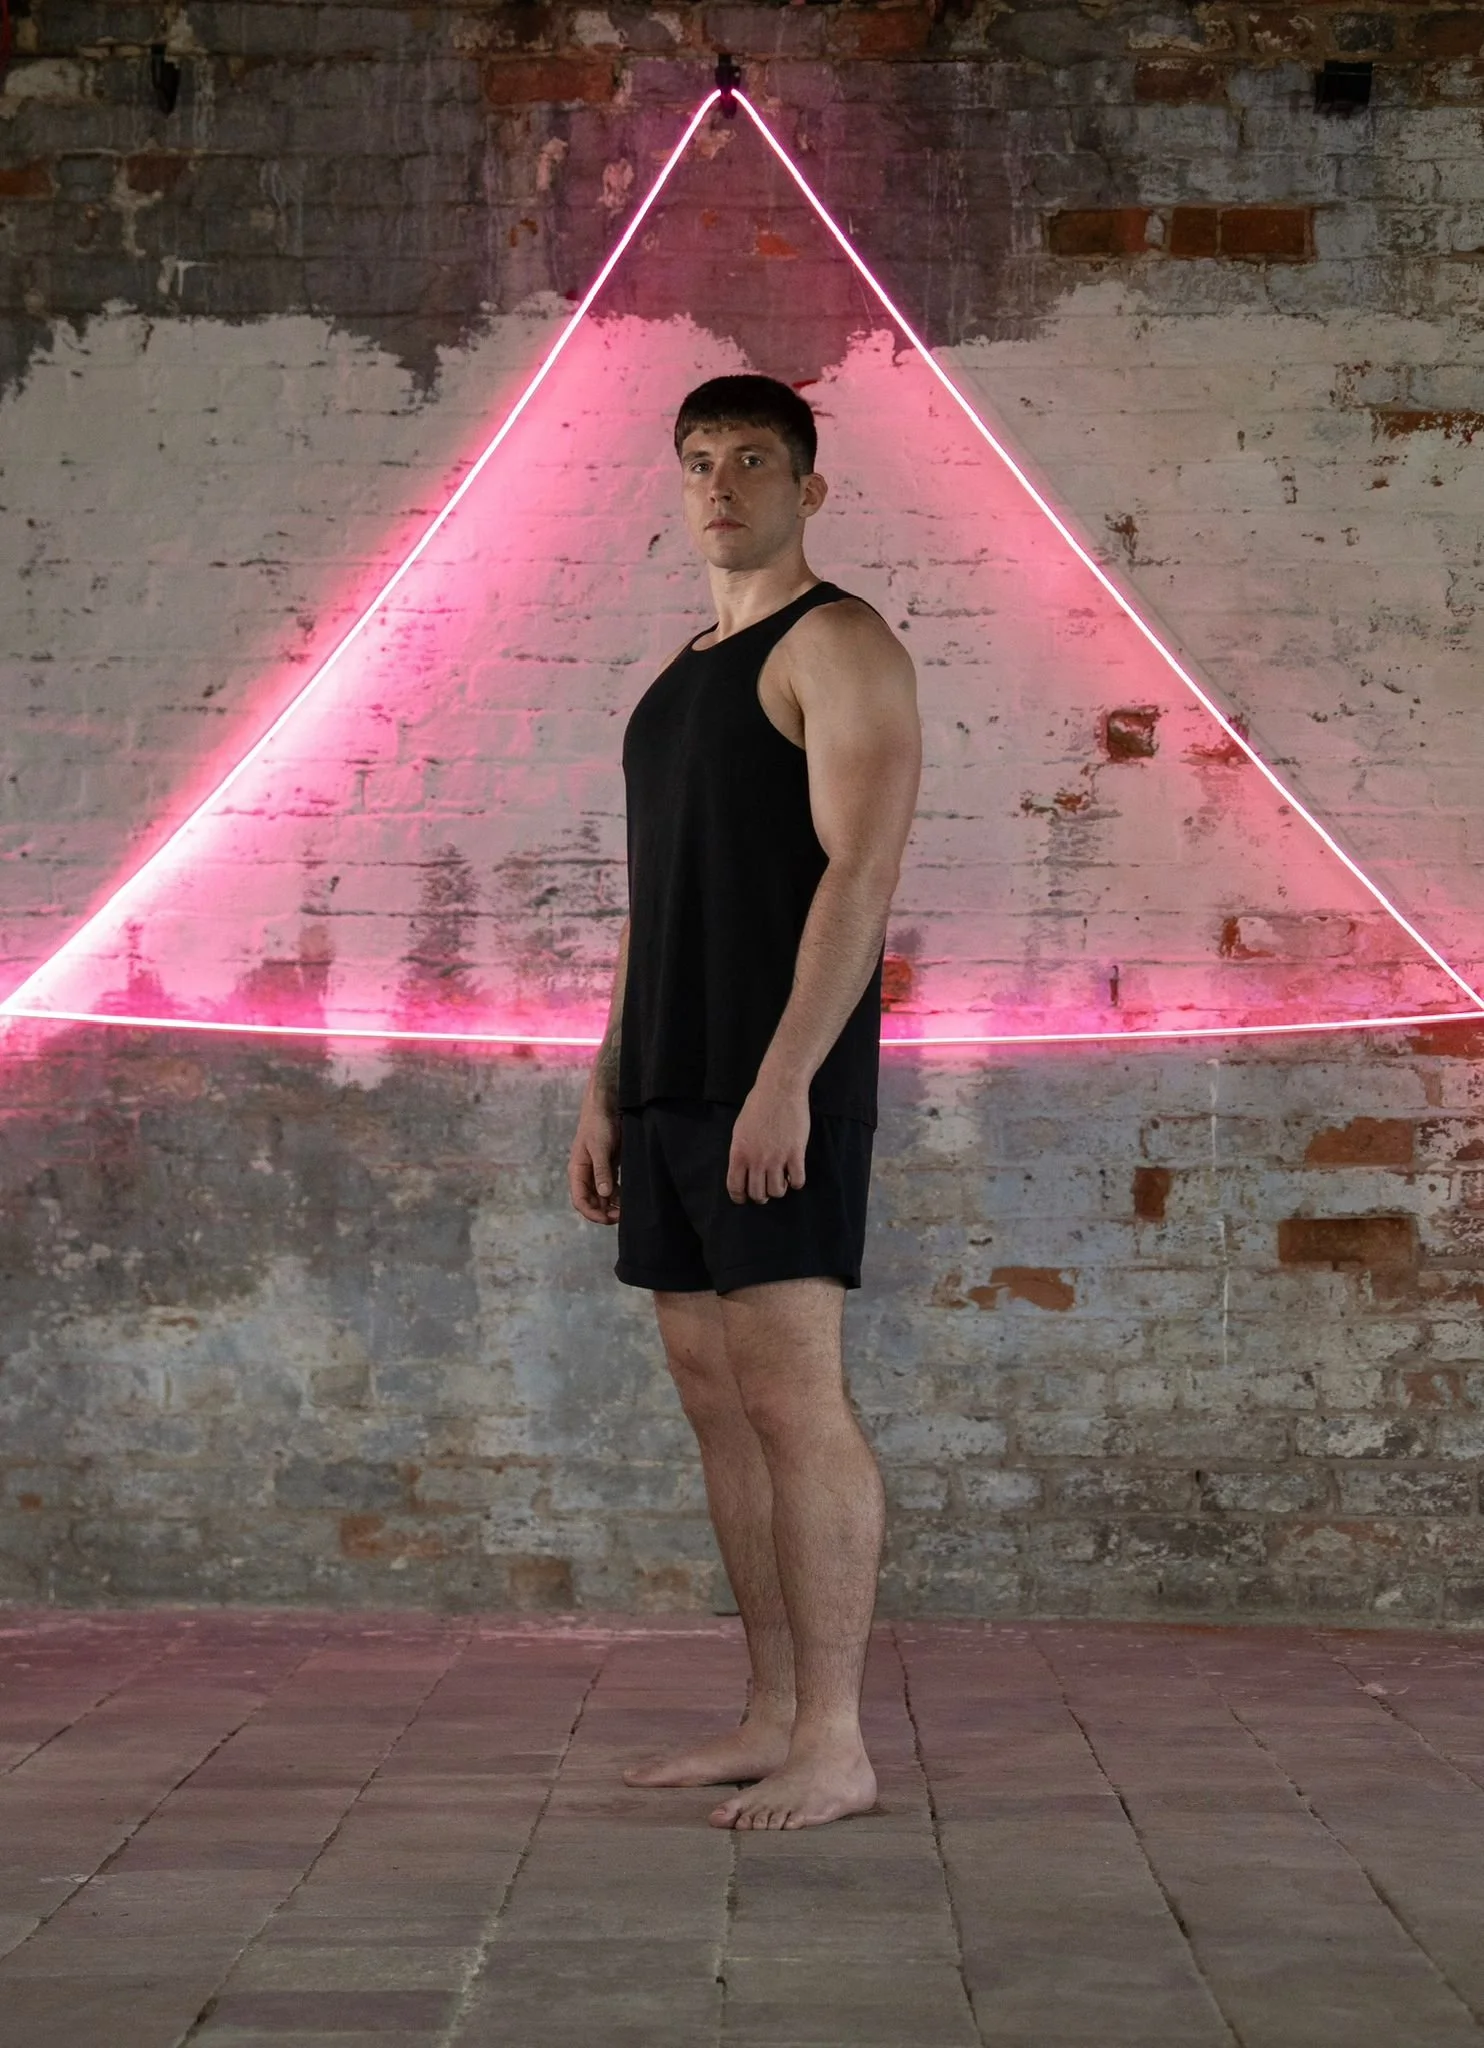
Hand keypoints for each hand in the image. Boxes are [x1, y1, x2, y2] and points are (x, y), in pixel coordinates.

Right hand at [569, 1098, 620, 1223]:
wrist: (605, 1106)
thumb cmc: (598, 1125)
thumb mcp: (600, 1148)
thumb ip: (602, 1171)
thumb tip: (604, 1194)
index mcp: (577, 1172)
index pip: (580, 1200)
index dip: (592, 1213)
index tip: (608, 1219)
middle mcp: (585, 1175)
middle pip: (591, 1202)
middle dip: (604, 1212)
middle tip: (622, 1216)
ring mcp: (597, 1172)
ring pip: (602, 1197)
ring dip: (612, 1205)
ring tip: (627, 1210)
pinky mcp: (608, 1167)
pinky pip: (611, 1187)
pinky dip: (618, 1195)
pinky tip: (628, 1199)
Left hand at [727, 1081, 808, 1204]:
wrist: (779, 1089)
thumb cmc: (758, 1105)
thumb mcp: (740, 1129)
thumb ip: (741, 1151)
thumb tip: (744, 1169)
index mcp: (739, 1153)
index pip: (735, 1187)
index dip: (740, 1197)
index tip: (744, 1199)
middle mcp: (756, 1159)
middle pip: (758, 1194)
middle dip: (761, 1197)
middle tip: (765, 1191)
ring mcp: (777, 1158)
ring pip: (777, 1191)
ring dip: (779, 1190)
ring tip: (781, 1181)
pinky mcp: (795, 1153)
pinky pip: (797, 1180)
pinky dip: (796, 1182)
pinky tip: (794, 1175)